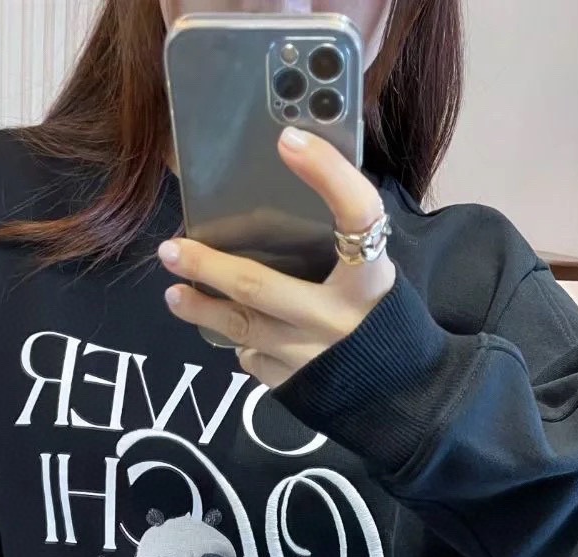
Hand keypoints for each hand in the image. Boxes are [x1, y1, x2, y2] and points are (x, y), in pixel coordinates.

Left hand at [160, 127, 395, 388]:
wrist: (405, 396)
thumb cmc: (384, 323)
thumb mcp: (375, 280)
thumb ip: (344, 249)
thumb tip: (292, 197)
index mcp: (371, 281)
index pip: (357, 214)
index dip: (326, 173)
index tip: (289, 139)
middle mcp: (338, 319)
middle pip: (259, 286)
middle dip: (208, 266)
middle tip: (172, 250)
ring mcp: (311, 358)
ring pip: (241, 328)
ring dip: (201, 309)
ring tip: (175, 295)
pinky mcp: (295, 387)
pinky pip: (253, 359)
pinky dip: (242, 344)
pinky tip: (231, 333)